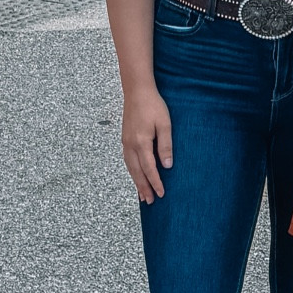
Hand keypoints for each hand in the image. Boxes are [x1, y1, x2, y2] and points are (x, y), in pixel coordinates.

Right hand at [120, 84, 172, 202]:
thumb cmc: (153, 105)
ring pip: (130, 168)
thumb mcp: (164, 124)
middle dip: (144, 188)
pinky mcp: (124, 139)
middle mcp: (130, 145)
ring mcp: (125, 142)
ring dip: (137, 182)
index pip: (149, 169)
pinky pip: (127, 161)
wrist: (137, 91)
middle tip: (150, 202)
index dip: (156, 182)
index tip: (161, 194)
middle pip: (137, 172)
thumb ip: (165, 146)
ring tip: (142, 195)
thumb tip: (167, 166)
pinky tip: (136, 176)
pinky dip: (132, 172)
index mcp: (141, 142)